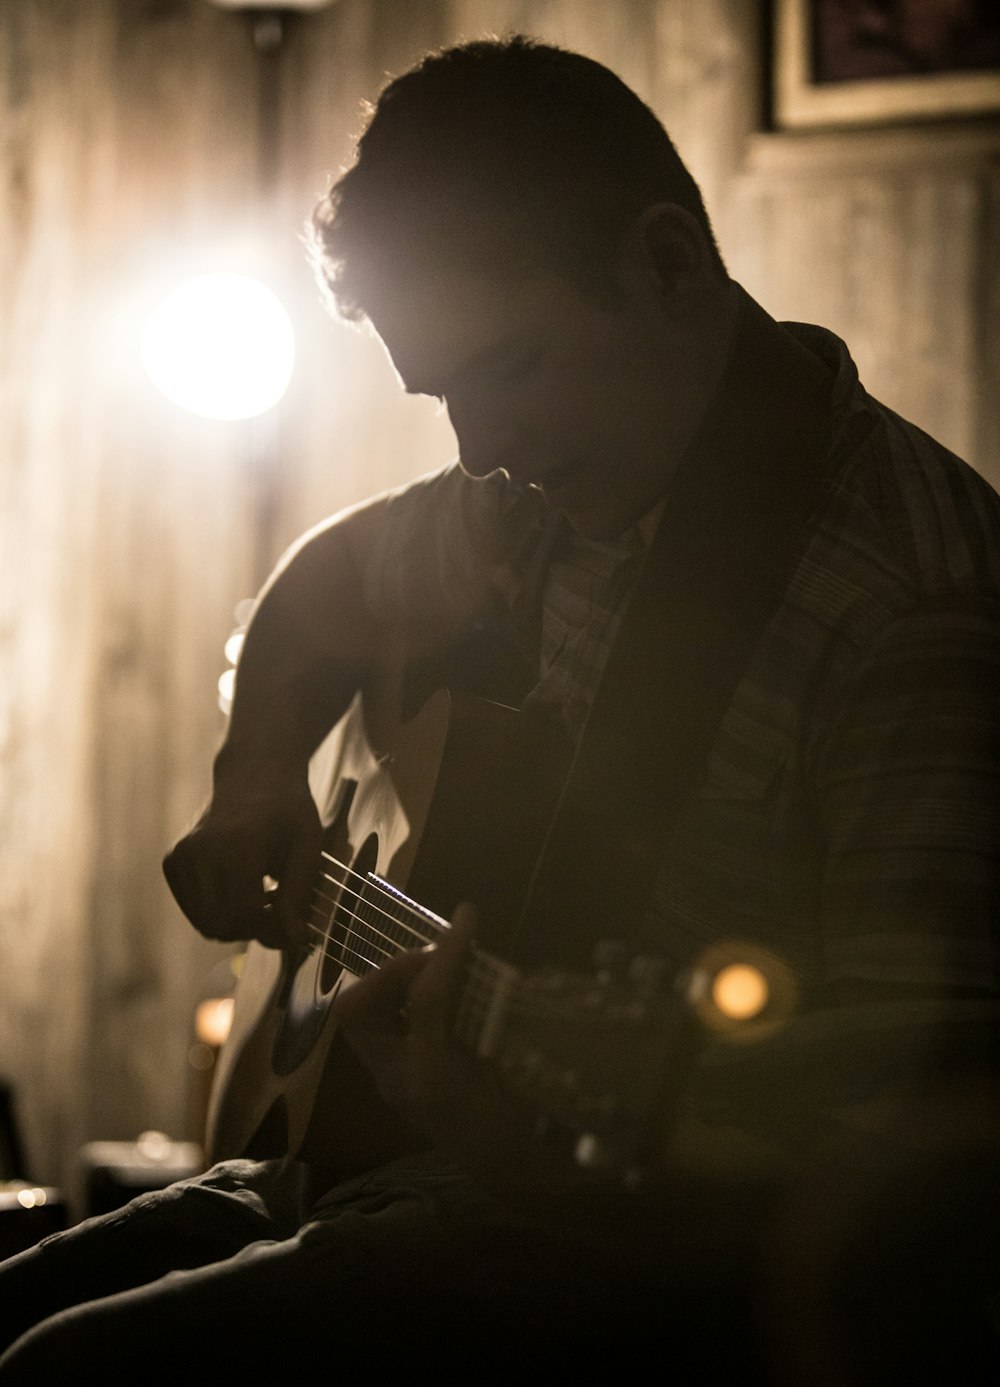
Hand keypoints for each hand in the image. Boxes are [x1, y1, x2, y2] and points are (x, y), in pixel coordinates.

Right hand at [162, 773, 321, 948]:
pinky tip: (242, 889)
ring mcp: (181, 856)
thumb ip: (299, 893)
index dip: (272, 931)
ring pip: (206, 923)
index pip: (245, 914)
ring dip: (238, 924)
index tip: (294, 928)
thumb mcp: (307, 846)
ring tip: (263, 897)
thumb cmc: (288, 809)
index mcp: (236, 844)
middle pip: (222, 924)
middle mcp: (200, 850)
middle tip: (280, 913)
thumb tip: (295, 940)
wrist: (254, 774)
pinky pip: (195, 910)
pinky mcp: (173, 862)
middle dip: (255, 931)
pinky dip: (220, 911)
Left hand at [332, 904, 541, 1161]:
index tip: (468, 917)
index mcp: (434, 1078)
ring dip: (393, 985)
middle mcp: (400, 1082)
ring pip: (363, 1018)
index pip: (426, 997)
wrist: (517, 1180)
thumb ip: (506, 1011)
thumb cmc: (529, 1123)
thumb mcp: (522, 1063)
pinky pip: (383, 1029)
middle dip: (391, 971)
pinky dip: (404, 1002)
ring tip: (440, 969)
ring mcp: (394, 1084)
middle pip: (358, 1009)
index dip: (446, 951)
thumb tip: (488, 952)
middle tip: (438, 957)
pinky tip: (444, 995)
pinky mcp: (400, 1083)